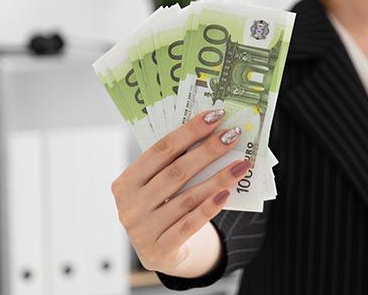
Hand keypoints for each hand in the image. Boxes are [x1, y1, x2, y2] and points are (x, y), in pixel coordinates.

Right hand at [110, 109, 250, 273]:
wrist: (159, 252)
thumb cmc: (163, 208)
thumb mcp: (158, 186)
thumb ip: (174, 164)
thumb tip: (212, 132)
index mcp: (126, 182)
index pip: (160, 150)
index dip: (189, 132)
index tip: (215, 116)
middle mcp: (129, 206)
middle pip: (176, 172)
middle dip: (208, 151)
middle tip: (233, 135)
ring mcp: (142, 230)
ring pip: (187, 198)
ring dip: (218, 179)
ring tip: (242, 165)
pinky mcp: (159, 250)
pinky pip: (189, 225)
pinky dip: (209, 208)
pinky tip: (227, 194)